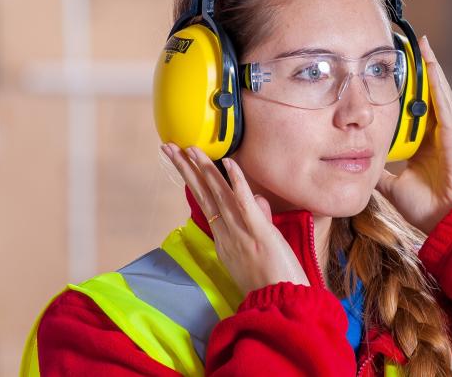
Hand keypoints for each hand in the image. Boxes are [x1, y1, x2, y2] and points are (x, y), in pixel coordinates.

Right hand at [161, 143, 309, 295]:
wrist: (281, 304)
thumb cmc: (272, 280)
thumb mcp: (259, 248)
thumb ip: (257, 220)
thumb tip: (258, 200)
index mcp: (224, 239)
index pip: (205, 202)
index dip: (192, 179)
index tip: (181, 160)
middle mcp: (227, 234)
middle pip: (203, 194)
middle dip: (185, 169)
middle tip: (169, 147)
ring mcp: (241, 233)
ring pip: (218, 195)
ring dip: (204, 169)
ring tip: (189, 149)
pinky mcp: (259, 233)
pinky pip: (245, 203)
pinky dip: (237, 182)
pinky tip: (228, 163)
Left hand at [375, 35, 451, 234]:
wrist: (448, 221)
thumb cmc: (427, 208)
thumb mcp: (392, 185)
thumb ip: (379, 172)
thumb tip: (358, 163)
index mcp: (421, 146)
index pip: (410, 113)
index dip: (403, 93)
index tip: (391, 75)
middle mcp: (434, 134)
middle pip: (423, 97)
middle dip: (416, 73)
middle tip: (406, 49)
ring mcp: (444, 132)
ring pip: (435, 93)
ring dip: (428, 68)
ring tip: (421, 45)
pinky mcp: (451, 133)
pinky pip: (443, 102)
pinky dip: (436, 83)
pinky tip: (430, 64)